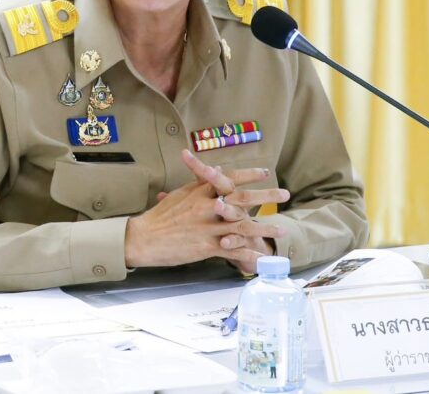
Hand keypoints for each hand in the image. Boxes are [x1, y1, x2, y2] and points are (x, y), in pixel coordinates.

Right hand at [125, 154, 288, 268]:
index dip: (248, 175)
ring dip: (265, 228)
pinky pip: (233, 250)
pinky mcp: (207, 246)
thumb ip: (198, 184)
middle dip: (266, 196)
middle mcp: (207, 206)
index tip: (265, 172)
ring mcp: (208, 227)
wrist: (144, 238)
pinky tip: (262, 258)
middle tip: (284, 194)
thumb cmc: (160, 217)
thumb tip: (214, 171)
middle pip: (242, 198)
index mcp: (200, 191)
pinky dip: (249, 254)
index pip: (229, 178)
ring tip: (282, 230)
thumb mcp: (179, 195)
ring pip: (243, 226)